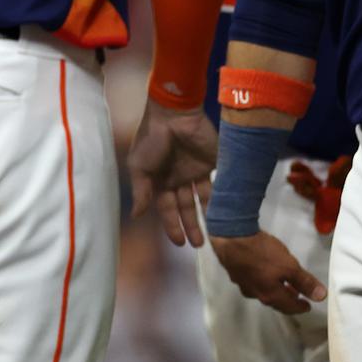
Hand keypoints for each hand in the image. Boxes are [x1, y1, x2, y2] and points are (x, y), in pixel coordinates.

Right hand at [126, 100, 216, 246]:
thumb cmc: (152, 140)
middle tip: (199, 246)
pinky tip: (225, 214)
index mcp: (159, 180)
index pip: (167, 208)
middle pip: (186, 207)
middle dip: (191, 226)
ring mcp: (196, 171)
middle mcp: (178, 178)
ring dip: (207, 216)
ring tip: (214, 235)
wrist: (174, 115)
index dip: (172, 225)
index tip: (179, 243)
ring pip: (203, 199)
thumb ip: (141, 192)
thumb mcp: (140, 167)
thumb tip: (136, 216)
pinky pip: (218, 184)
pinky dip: (221, 199)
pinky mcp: (213, 163)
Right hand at [210, 230, 326, 313]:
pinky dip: (261, 280)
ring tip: (280, 283)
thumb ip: (305, 282)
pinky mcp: (234, 272)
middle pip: (274, 301)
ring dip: (273, 290)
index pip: (289, 307)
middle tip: (297, 294)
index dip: (301, 307)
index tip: (308, 305)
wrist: (230, 236)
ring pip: (262, 291)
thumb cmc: (262, 252)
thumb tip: (321, 297)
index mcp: (270, 295)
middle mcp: (255, 293)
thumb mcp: (289, 266)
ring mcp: (242, 283)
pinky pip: (251, 281)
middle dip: (287, 299)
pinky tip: (261, 271)